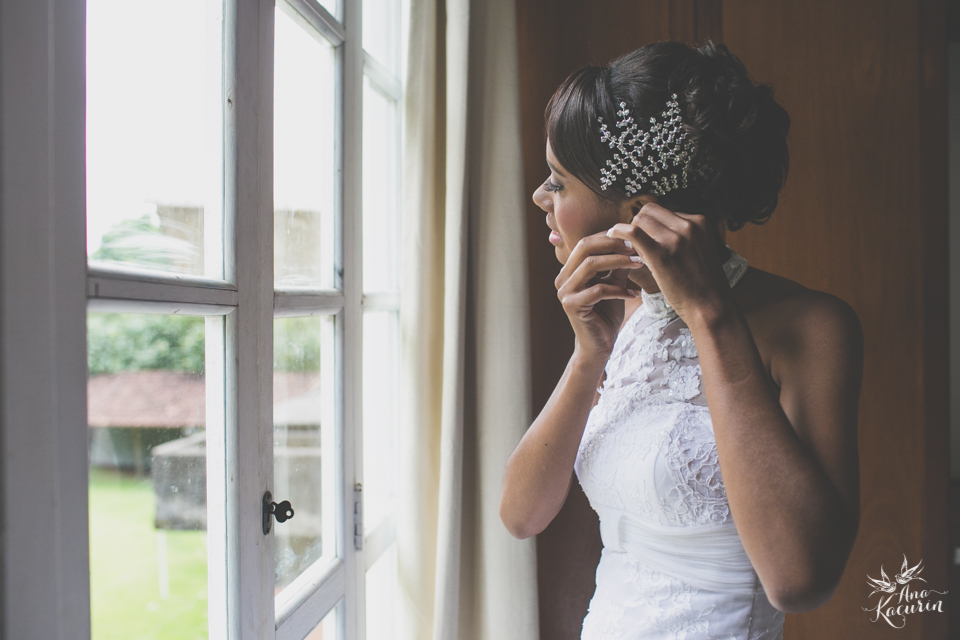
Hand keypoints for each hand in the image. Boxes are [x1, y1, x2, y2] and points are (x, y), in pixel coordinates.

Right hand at [554, 232, 645, 360]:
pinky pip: (598, 290)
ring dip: (618, 262)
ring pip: (590, 265)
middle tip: (636, 247)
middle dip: (613, 245)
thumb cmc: (606, 315)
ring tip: (639, 263)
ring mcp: (565, 292)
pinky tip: (634, 294)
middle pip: (584, 248)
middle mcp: (563, 279)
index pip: (586, 243)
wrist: (599, 346)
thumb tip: (631, 241)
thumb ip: (617, 265)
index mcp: (569, 270)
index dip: (609, 237)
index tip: (633, 238)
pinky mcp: (572, 306)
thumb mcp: (614, 284)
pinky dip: (619, 289)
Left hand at [605, 203, 731, 323]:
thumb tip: (657, 230)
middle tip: (635, 242)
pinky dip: (618, 231)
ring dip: (630, 232)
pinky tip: (612, 235)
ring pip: (640, 220)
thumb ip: (682, 236)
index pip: (663, 211)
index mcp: (699, 222)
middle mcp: (688, 225)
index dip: (650, 223)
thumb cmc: (702, 283)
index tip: (645, 236)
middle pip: (649, 211)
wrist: (710, 305)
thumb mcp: (699, 249)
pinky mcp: (661, 254)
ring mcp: (675, 239)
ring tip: (630, 248)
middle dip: (639, 225)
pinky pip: (633, 233)